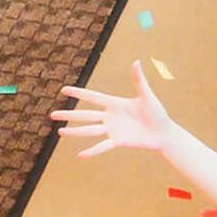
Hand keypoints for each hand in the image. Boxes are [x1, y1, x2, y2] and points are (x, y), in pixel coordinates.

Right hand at [51, 59, 174, 158]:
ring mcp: (112, 130)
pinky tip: (80, 155)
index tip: (64, 90)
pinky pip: (102, 146)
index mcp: (115, 103)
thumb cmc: (157, 113)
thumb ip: (139, 81)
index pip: (93, 97)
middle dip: (69, 115)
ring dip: (75, 132)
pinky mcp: (118, 142)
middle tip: (52, 115)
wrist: (163, 133)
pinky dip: (92, 151)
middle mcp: (110, 117)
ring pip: (89, 130)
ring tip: (59, 132)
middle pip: (86, 115)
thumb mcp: (147, 96)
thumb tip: (136, 61)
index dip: (79, 93)